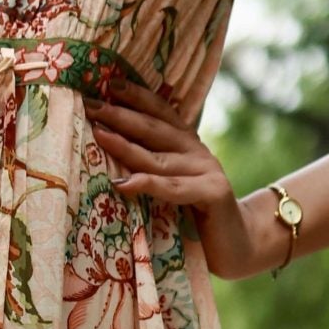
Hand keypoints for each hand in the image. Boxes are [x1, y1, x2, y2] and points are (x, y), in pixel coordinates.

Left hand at [84, 76, 273, 278]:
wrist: (237, 246)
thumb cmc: (195, 218)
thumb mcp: (172, 186)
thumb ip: (151, 168)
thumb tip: (106, 149)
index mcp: (188, 144)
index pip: (161, 112)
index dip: (137, 95)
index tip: (108, 82)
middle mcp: (197, 152)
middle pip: (154, 129)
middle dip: (121, 115)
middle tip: (91, 105)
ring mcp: (207, 170)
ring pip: (158, 157)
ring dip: (126, 145)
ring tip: (98, 134)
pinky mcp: (212, 193)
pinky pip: (173, 188)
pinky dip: (148, 184)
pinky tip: (123, 183)